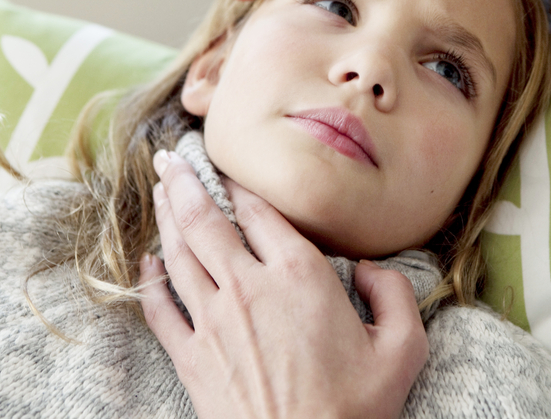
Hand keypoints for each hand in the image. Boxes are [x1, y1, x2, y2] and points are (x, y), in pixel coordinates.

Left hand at [139, 151, 428, 418]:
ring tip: (158, 186)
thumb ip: (395, 295)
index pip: (261, 213)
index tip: (227, 165)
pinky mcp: (192, 357)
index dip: (241, 183)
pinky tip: (147, 260)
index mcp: (300, 276)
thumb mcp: (403, 349)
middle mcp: (250, 288)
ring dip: (166, 215)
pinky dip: (150, 279)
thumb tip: (371, 270)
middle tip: (170, 157)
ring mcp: (214, 322)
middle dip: (185, 183)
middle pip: (208, 221)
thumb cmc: (355, 411)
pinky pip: (161, 307)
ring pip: (180, 254)